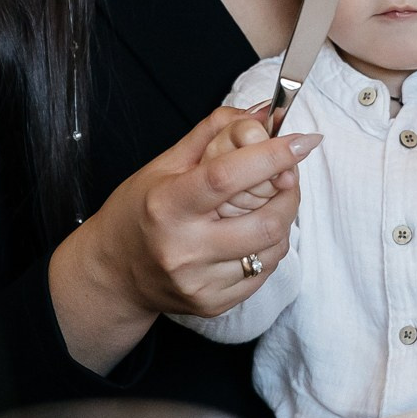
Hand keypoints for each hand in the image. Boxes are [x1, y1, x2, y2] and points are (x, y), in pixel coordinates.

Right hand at [52, 107, 317, 363]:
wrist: (113, 274)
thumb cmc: (138, 212)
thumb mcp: (164, 165)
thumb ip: (214, 133)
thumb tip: (261, 113)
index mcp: (166, 206)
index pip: (228, 177)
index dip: (272, 156)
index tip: (303, 140)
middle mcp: (183, 249)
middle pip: (265, 221)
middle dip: (290, 191)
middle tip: (288, 173)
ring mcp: (200, 282)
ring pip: (273, 248)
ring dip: (284, 219)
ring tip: (270, 203)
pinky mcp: (213, 304)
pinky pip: (264, 272)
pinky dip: (270, 247)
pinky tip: (253, 234)